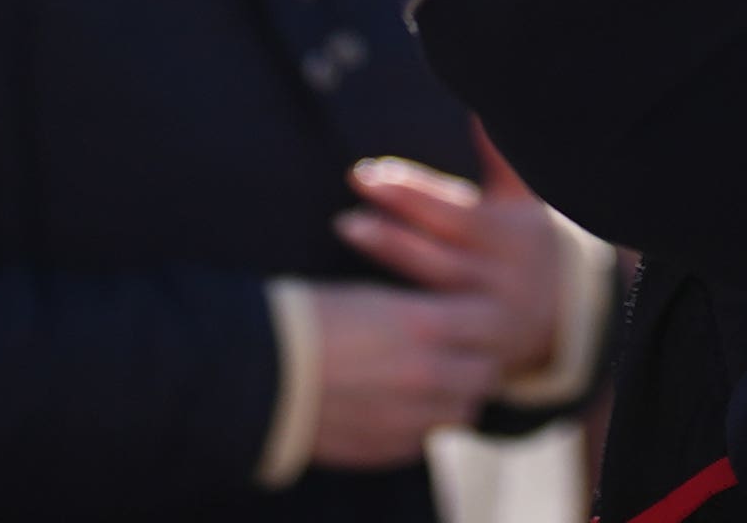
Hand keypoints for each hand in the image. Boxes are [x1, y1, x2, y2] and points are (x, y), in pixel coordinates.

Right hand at [300, 285, 499, 471]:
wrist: (256, 372)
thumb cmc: (308, 321)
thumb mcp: (372, 298)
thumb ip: (421, 314)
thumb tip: (449, 321)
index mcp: (424, 325)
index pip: (490, 324)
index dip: (482, 319)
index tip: (469, 317)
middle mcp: (427, 374)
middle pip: (486, 374)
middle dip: (476, 362)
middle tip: (457, 354)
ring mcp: (409, 417)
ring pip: (463, 412)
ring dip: (454, 398)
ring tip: (428, 384)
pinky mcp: (387, 448)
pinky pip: (425, 439)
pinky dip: (421, 425)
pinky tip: (396, 407)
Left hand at [338, 134, 565, 384]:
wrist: (573, 319)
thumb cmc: (532, 246)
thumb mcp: (525, 201)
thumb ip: (500, 160)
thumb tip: (480, 111)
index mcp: (510, 236)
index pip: (453, 212)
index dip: (410, 192)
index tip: (367, 174)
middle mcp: (500, 279)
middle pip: (438, 253)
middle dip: (392, 229)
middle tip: (347, 211)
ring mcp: (487, 322)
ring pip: (433, 294)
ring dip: (391, 263)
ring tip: (349, 231)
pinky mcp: (475, 358)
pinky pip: (432, 340)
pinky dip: (398, 325)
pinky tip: (363, 310)